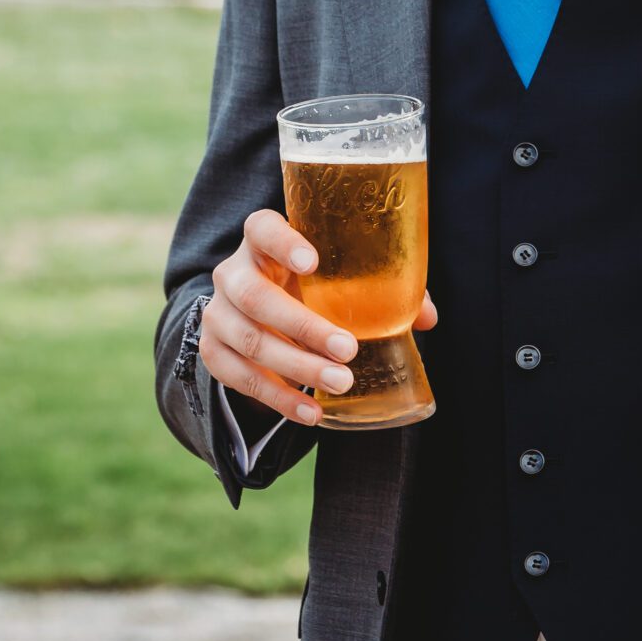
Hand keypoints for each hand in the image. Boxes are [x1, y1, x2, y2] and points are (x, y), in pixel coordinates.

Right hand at [200, 207, 437, 425]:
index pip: (261, 228)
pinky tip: (312, 412)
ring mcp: (218, 314)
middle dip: (304, 326)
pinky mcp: (214, 352)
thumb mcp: (331, 279)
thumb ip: (379, 288)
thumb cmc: (306, 287)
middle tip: (348, 348)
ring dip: (298, 367)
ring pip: (252, 342)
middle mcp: (233, 273)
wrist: (253, 315)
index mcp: (261, 243)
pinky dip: (280, 400)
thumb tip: (427, 317)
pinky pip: (242, 380)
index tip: (312, 262)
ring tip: (341, 382)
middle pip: (257, 297)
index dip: (282, 241)